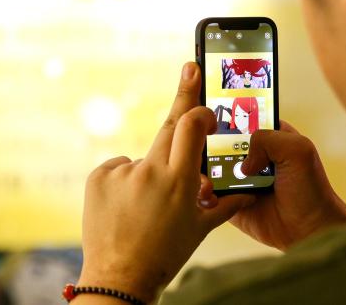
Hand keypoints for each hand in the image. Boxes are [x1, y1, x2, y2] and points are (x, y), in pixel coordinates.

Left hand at [77, 63, 254, 302]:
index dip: (200, 109)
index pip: (191, 126)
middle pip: (168, 125)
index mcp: (180, 181)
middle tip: (190, 67)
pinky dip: (126, 179)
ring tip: (144, 206)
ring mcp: (121, 173)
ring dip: (150, 172)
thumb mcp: (200, 229)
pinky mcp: (98, 177)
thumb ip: (226, 204)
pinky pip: (119, 167)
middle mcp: (150, 171)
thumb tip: (248, 193)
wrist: (119, 277)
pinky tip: (125, 205)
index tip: (204, 101)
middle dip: (183, 97)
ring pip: (144, 158)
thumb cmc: (164, 254)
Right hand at [211, 122, 345, 250]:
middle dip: (203, 141)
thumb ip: (269, 139)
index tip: (204, 112)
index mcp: (266, 136)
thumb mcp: (298, 150)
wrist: (309, 230)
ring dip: (202, 169)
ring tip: (204, 174)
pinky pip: (209, 194)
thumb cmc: (311, 190)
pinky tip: (209, 195)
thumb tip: (242, 160)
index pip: (238, 117)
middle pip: (217, 140)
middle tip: (193, 144)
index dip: (221, 112)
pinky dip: (204, 193)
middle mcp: (249, 155)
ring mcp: (236, 178)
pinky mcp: (229, 201)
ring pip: (208, 167)